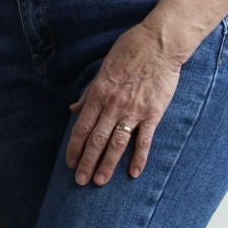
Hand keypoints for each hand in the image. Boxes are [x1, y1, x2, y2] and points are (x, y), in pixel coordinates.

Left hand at [66, 23, 184, 185]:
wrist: (158, 45)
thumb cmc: (128, 52)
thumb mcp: (102, 69)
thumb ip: (89, 93)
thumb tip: (73, 108)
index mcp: (98, 94)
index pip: (81, 127)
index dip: (74, 147)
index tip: (69, 162)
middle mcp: (113, 105)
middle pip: (96, 140)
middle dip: (86, 162)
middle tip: (79, 181)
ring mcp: (133, 111)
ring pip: (116, 144)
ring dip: (107, 165)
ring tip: (99, 182)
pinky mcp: (153, 113)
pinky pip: (144, 140)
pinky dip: (139, 158)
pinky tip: (133, 174)